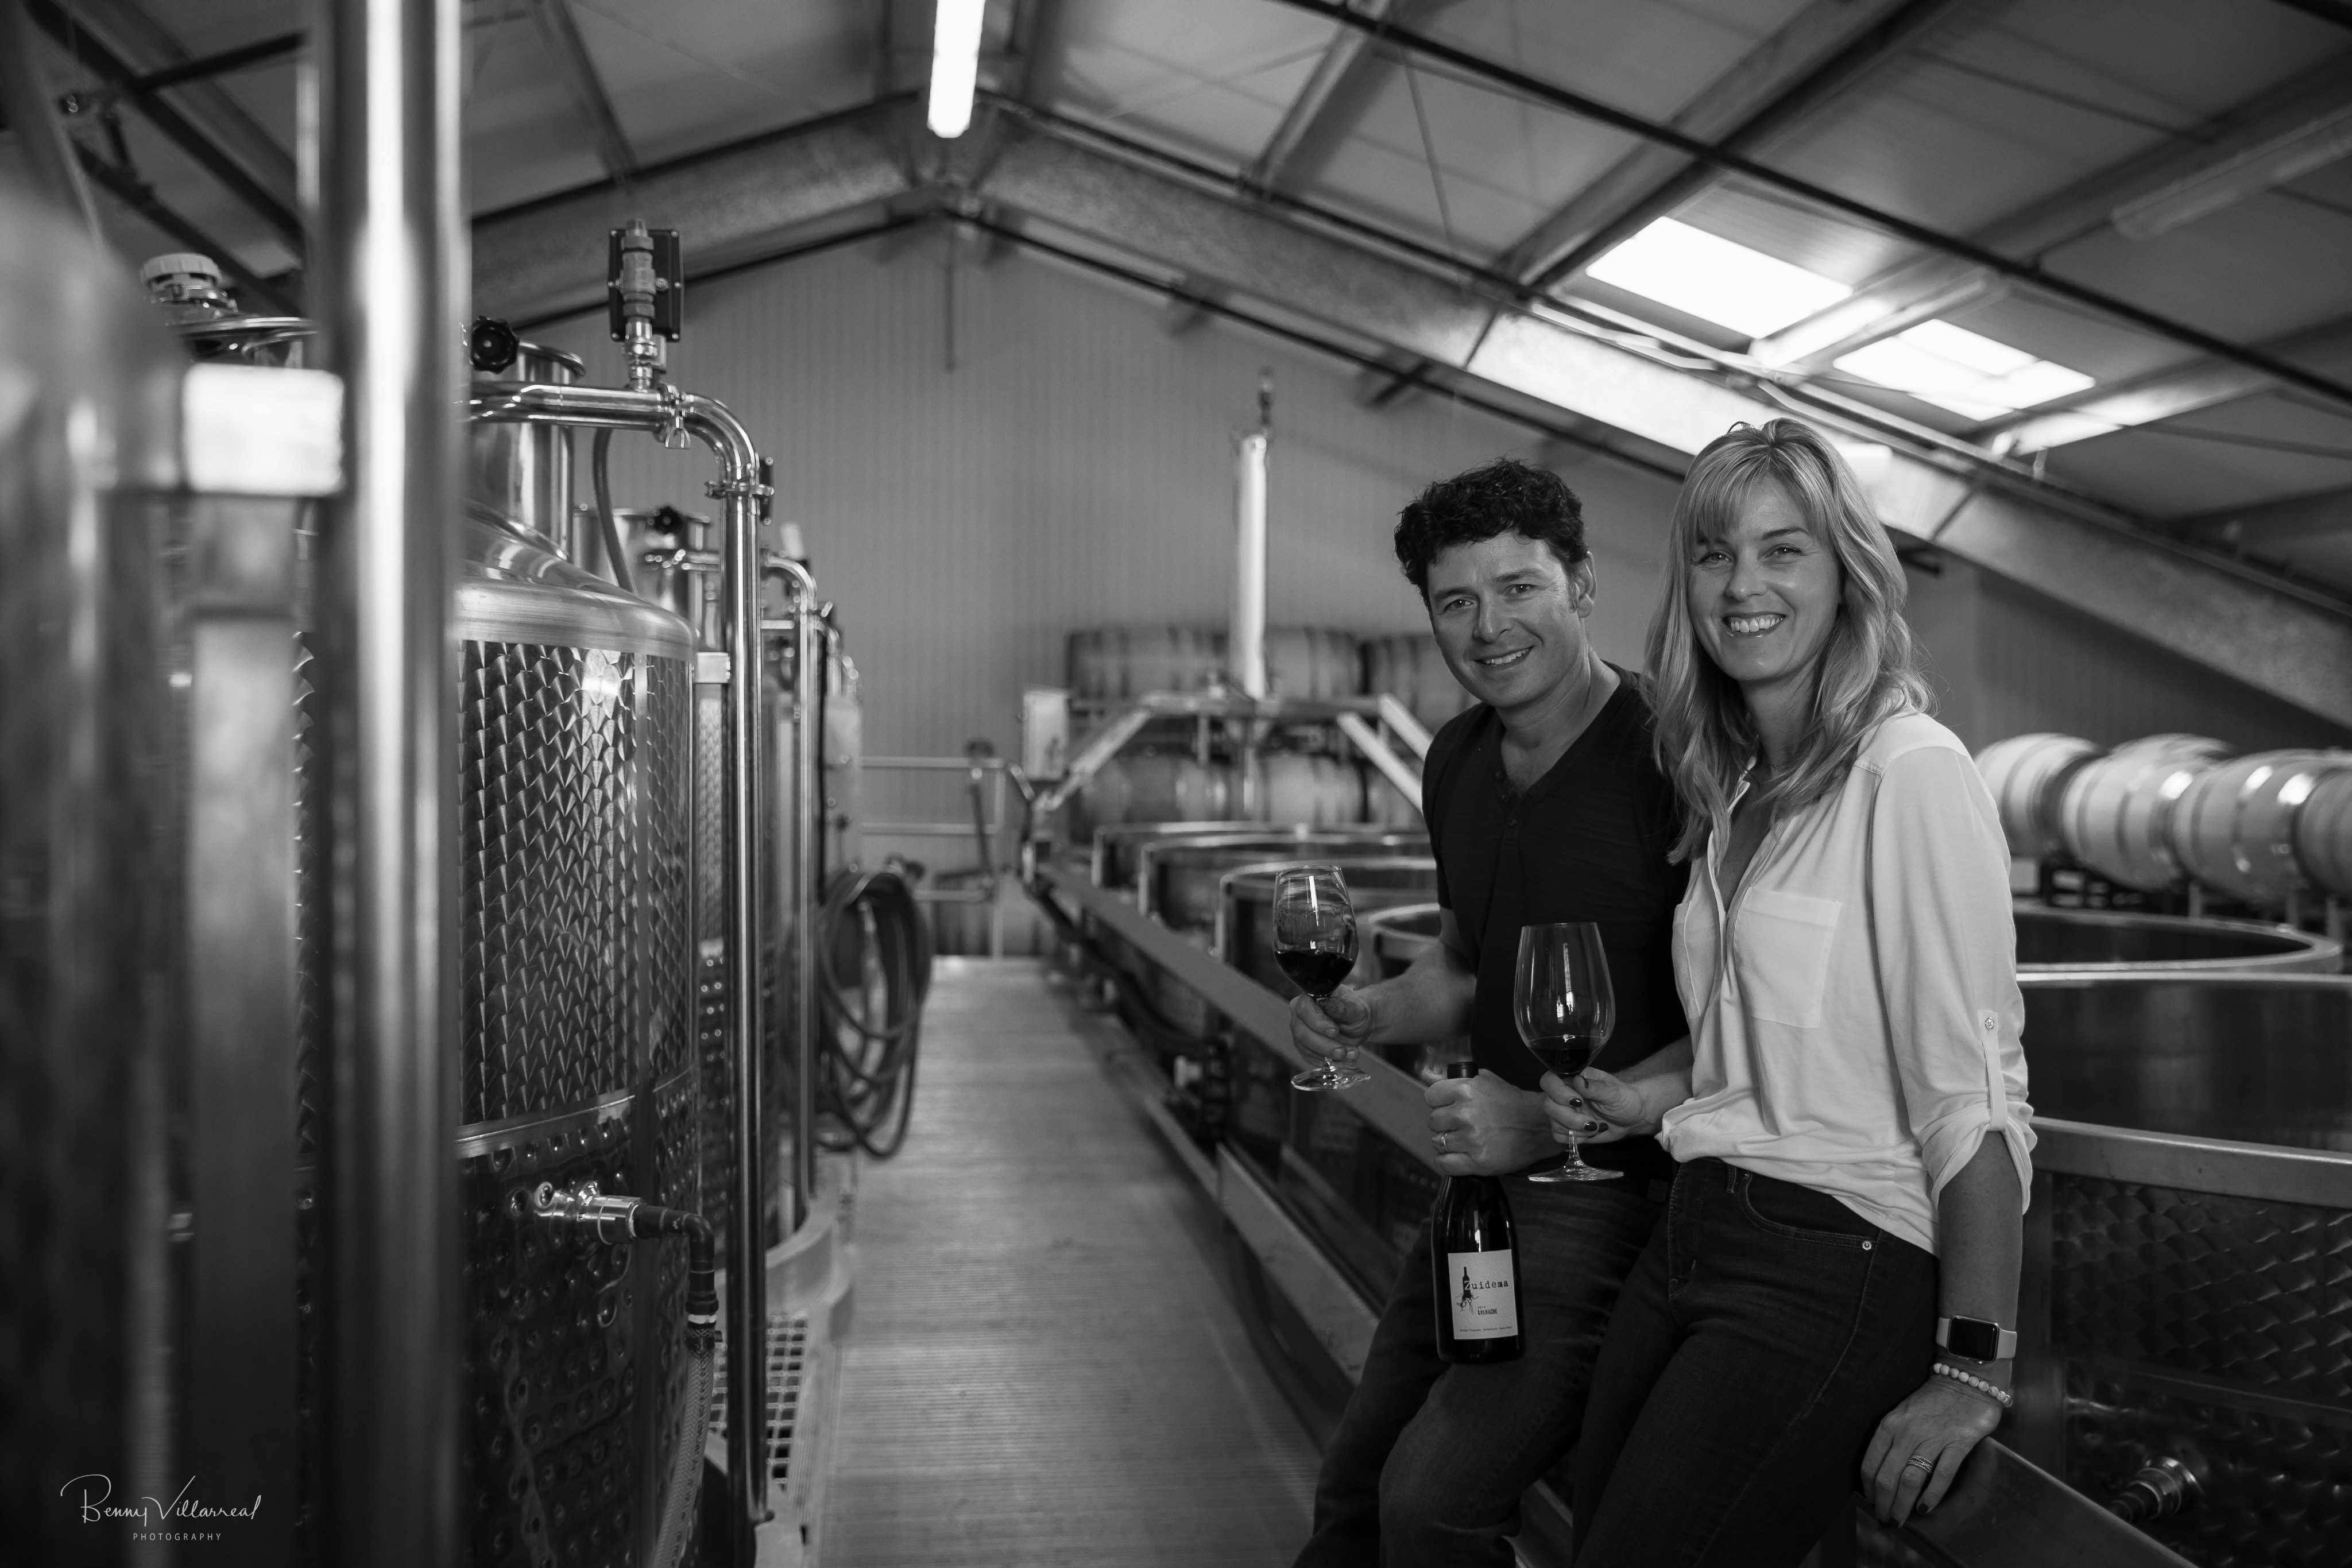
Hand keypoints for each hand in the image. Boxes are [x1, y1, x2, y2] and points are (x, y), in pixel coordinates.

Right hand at [1290, 984, 1370, 1067]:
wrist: (1358, 1024)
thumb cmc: (1355, 1011)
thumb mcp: (1356, 1008)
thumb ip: (1344, 1007)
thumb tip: (1332, 1006)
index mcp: (1310, 998)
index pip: (1304, 1009)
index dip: (1318, 1022)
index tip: (1335, 1031)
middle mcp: (1300, 1014)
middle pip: (1302, 1032)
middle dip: (1324, 1044)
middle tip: (1342, 1051)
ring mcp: (1300, 1031)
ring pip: (1305, 1047)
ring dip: (1328, 1055)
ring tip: (1350, 1055)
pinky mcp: (1304, 1047)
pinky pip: (1310, 1058)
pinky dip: (1327, 1061)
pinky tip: (1342, 1060)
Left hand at [1426, 1071, 1550, 1175]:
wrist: (1537, 1125)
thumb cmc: (1509, 1101)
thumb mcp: (1482, 1081)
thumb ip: (1451, 1079)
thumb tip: (1425, 1074)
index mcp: (1465, 1090)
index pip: (1430, 1097)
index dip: (1438, 1102)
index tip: (1449, 1105)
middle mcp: (1466, 1114)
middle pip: (1433, 1121)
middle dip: (1444, 1122)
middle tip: (1460, 1123)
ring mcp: (1472, 1139)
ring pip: (1438, 1143)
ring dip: (1447, 1142)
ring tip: (1464, 1138)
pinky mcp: (1478, 1162)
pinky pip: (1445, 1164)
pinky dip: (1447, 1161)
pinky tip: (1458, 1154)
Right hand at [1540, 1066, 1652, 1146]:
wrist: (1634, 1118)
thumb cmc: (1625, 1099)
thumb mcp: (1614, 1092)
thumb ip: (1595, 1087)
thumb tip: (1578, 1082)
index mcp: (1574, 1079)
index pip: (1549, 1080)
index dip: (1557, 1092)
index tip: (1578, 1102)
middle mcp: (1565, 1094)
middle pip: (1548, 1105)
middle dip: (1569, 1117)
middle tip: (1591, 1121)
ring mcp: (1565, 1112)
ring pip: (1553, 1122)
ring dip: (1574, 1129)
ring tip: (1595, 1127)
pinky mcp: (1569, 1128)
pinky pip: (1558, 1135)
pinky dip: (1574, 1138)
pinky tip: (1590, 1133)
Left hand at [1860, 1373, 2004, 1526]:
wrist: (1965, 1380)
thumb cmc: (1932, 1401)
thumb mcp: (1903, 1415)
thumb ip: (1893, 1440)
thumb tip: (1882, 1472)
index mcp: (1889, 1425)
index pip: (1870, 1464)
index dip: (1868, 1489)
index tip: (1871, 1503)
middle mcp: (1906, 1433)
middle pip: (1887, 1476)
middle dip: (1883, 1503)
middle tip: (1885, 1521)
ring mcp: (1932, 1438)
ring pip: (1910, 1479)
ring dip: (1902, 1504)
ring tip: (1900, 1520)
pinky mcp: (1957, 1443)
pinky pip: (1941, 1474)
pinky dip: (1931, 1495)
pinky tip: (1924, 1508)